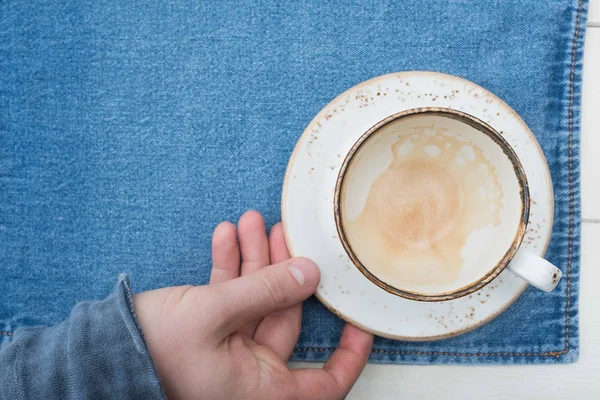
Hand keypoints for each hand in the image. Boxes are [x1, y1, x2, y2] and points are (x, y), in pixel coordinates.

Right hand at [133, 211, 373, 399]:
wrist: (98, 357)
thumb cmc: (152, 350)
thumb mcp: (214, 314)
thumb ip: (265, 291)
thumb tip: (309, 272)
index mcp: (262, 389)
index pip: (326, 383)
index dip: (350, 354)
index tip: (360, 321)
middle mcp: (250, 374)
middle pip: (284, 315)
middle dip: (281, 268)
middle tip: (284, 231)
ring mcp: (229, 351)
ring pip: (255, 300)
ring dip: (253, 260)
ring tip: (252, 222)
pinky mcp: (209, 332)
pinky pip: (229, 299)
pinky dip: (229, 270)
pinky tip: (227, 237)